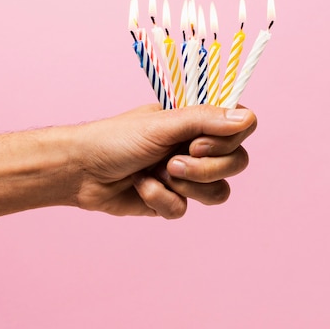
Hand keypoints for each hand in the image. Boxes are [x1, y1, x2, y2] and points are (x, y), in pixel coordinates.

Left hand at [73, 104, 256, 218]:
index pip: (240, 128)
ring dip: (184, 185)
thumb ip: (205, 120)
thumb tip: (248, 119)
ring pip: (218, 192)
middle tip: (173, 162)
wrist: (81, 171)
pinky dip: (160, 199)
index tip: (197, 143)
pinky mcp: (172, 200)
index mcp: (197, 121)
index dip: (227, 140)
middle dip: (205, 169)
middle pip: (236, 163)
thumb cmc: (117, 138)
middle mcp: (196, 146)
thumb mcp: (162, 124)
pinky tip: (140, 187)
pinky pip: (184, 209)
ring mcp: (187, 175)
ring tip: (156, 173)